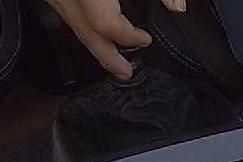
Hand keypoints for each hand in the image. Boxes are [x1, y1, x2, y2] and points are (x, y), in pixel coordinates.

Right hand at [45, 0, 186, 79]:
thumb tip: (177, 7)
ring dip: (93, 43)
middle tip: (124, 73)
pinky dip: (81, 24)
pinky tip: (93, 29)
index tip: (144, 39)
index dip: (128, 37)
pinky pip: (66, 12)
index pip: (106, 25)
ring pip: (73, 26)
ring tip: (112, 57)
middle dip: (107, 58)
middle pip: (86, 36)